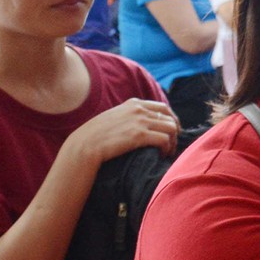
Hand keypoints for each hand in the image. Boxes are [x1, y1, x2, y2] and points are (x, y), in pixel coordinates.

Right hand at [64, 98, 179, 167]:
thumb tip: (143, 124)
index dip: (172, 121)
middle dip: (175, 133)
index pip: (163, 108)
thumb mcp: (115, 118)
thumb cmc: (97, 136)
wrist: (85, 144)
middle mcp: (139, 109)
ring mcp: (140, 121)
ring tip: (166, 153)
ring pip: (171, 128)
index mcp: (134, 104)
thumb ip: (130, 117)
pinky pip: (165, 140)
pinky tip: (161, 156)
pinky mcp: (140, 135)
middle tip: (171, 146)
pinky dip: (167, 149)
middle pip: (170, 118)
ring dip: (173, 142)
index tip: (172, 133)